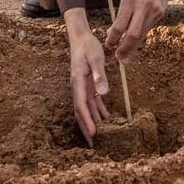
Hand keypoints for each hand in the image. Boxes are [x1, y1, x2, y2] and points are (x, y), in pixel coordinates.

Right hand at [64, 8, 110, 142]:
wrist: (81, 37)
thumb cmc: (88, 46)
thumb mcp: (96, 58)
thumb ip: (99, 75)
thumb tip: (103, 93)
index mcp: (78, 82)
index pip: (81, 105)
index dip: (87, 120)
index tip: (93, 133)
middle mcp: (78, 87)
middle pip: (81, 112)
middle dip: (86, 128)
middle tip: (93, 145)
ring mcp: (82, 87)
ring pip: (87, 109)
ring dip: (93, 122)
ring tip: (99, 137)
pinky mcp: (88, 84)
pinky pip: (92, 101)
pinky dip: (98, 111)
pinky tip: (106, 119)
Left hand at [105, 0, 172, 63]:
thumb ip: (122, 12)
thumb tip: (114, 30)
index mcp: (130, 0)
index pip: (120, 25)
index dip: (113, 38)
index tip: (109, 45)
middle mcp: (143, 7)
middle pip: (133, 34)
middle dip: (125, 49)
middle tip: (120, 58)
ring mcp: (154, 11)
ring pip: (142, 34)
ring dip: (134, 47)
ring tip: (128, 57)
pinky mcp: (161, 12)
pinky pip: (149, 27)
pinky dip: (142, 34)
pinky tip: (137, 41)